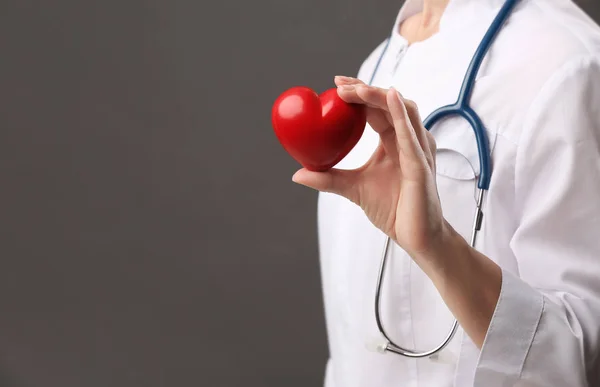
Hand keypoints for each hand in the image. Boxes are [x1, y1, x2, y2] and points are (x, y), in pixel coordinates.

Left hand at [293, 76, 448, 261]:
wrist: (416, 237)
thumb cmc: (394, 210)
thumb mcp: (353, 188)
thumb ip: (328, 178)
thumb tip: (297, 174)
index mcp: (395, 142)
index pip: (378, 109)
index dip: (360, 94)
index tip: (336, 85)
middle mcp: (409, 140)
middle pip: (390, 103)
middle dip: (365, 90)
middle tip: (339, 84)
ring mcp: (418, 150)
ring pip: (403, 110)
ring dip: (379, 95)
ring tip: (356, 90)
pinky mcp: (421, 165)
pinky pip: (410, 135)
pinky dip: (400, 113)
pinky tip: (389, 97)